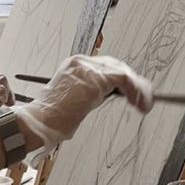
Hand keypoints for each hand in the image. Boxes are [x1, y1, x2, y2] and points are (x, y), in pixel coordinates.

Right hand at [13, 54, 153, 155]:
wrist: (40, 122)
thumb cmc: (53, 118)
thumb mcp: (76, 99)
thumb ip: (94, 92)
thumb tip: (117, 93)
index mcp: (75, 64)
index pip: (107, 66)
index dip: (124, 79)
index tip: (134, 93)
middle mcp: (82, 62)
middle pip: (117, 66)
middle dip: (134, 83)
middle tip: (144, 99)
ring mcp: (88, 68)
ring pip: (123, 72)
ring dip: (139, 89)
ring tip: (144, 104)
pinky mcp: (95, 78)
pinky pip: (125, 79)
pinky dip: (136, 91)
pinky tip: (139, 104)